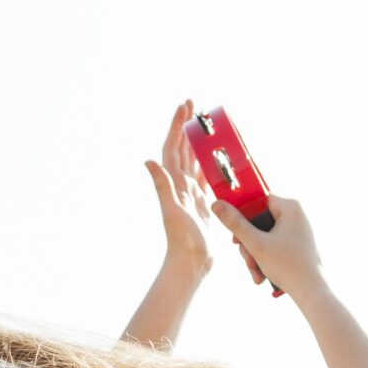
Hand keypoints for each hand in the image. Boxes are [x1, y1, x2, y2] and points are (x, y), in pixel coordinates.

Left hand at [144, 98, 214, 271]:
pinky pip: (208, 176)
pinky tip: (219, 156)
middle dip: (188, 126)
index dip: (177, 126)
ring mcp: (192, 192)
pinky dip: (212, 162)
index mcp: (174, 182)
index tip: (184, 106)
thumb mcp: (172, 211)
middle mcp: (181, 184)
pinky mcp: (203, 202)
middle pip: (184, 148)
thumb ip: (162, 186)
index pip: (173, 147)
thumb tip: (148, 161)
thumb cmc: (182, 239)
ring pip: (195, 159)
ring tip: (206, 124)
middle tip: (195, 106)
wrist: (191, 262)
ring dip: (199, 141)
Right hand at [210, 194, 324, 298]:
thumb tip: (216, 205)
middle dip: (248, 244)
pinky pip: (272, 245)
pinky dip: (265, 259)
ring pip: (263, 236)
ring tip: (256, 273)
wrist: (312, 292)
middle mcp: (294, 214)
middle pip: (257, 221)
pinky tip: (263, 276)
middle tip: (247, 259)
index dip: (241, 214)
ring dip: (254, 255)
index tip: (233, 231)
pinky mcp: (295, 243)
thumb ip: (235, 224)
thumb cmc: (288, 266)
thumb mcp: (256, 245)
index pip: (256, 200)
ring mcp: (296, 229)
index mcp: (289, 207)